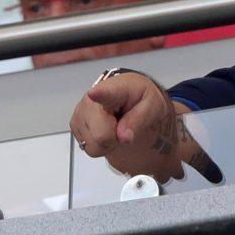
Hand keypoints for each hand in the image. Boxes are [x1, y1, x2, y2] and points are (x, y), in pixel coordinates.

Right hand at [70, 73, 220, 183]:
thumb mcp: (155, 109)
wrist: (139, 102)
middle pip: (99, 135)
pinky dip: (101, 145)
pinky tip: (110, 133)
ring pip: (93, 145)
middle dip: (114, 138)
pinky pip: (89, 147)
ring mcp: (85, 110)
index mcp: (123, 86)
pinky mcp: (79, 124)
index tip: (97, 94)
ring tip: (120, 130)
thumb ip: (140, 122)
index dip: (103, 94)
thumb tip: (124, 137)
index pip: (109, 90)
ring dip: (109, 143)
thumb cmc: (148, 102)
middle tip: (127, 132)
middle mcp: (98, 96)